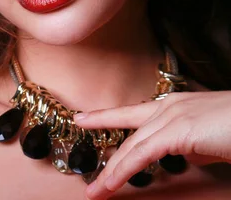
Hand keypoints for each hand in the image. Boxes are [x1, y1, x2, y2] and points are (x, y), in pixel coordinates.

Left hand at [72, 91, 230, 199]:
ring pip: (131, 148)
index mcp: (175, 105)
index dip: (105, 116)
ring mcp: (171, 116)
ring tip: (96, 192)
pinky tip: (111, 184)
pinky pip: (141, 155)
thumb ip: (195, 145)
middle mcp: (168, 106)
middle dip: (107, 158)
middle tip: (89, 179)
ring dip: (111, 173)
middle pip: (126, 133)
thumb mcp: (212, 138)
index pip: (133, 113)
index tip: (83, 118)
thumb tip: (187, 155)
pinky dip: (123, 171)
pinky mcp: (176, 131)